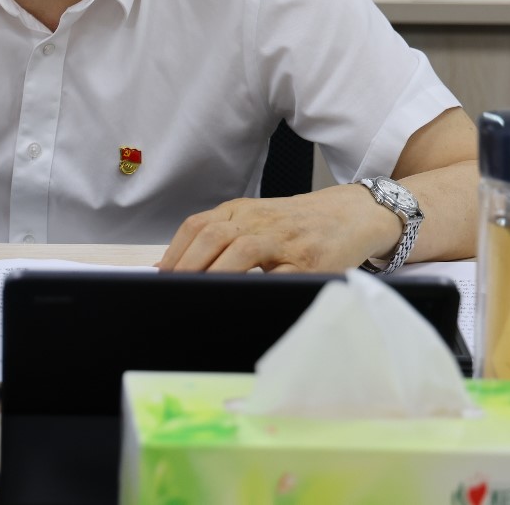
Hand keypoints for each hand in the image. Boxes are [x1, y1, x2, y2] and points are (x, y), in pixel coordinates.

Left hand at [156, 185, 399, 273]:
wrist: (351, 214)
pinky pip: (281, 274)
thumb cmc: (296, 224)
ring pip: (244, 250)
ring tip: (199, 295)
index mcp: (241, 211)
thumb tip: (170, 268)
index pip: (197, 226)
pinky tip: (244, 299)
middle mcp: (259, 220)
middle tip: (173, 289)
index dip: (175, 251)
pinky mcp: (310, 261)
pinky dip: (260, 286)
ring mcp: (285, 239)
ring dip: (217, 274)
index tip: (159, 275)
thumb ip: (219, 238)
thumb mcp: (255, 220)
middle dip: (188, 266)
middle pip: (214, 236)